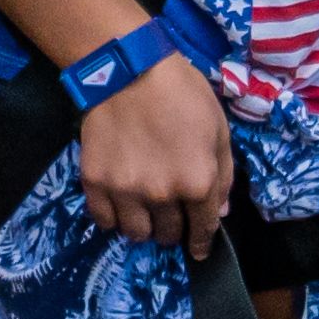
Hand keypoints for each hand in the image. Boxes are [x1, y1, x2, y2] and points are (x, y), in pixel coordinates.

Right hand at [75, 52, 233, 250]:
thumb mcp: (218, 129)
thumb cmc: (182, 93)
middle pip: (168, 233)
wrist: (130, 68)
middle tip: (170, 217)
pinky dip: (114, 219)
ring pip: (136, 234)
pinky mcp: (96, 183)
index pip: (203, 229)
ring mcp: (126, 191)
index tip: (198, 250)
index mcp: (197, 181)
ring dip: (144, 228)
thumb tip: (219, 214)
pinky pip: (104, 221)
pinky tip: (120, 206)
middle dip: (174, 230)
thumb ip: (223, 175)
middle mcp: (162, 195)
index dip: (202, 243)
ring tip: (144, 214)